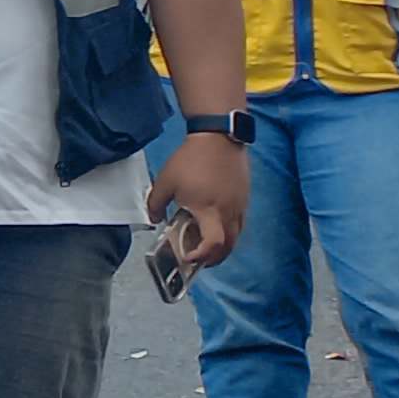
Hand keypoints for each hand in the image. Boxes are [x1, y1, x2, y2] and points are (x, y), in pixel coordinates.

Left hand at [146, 129, 250, 275]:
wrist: (218, 138)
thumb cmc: (191, 159)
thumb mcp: (165, 181)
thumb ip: (155, 204)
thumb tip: (153, 219)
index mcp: (209, 210)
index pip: (213, 243)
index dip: (202, 255)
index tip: (189, 257)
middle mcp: (228, 211)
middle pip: (228, 246)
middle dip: (213, 258)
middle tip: (198, 259)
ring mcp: (240, 205)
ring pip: (236, 236)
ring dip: (223, 247)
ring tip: (206, 245)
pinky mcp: (244, 198)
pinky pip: (240, 223)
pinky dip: (229, 232)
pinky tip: (216, 226)